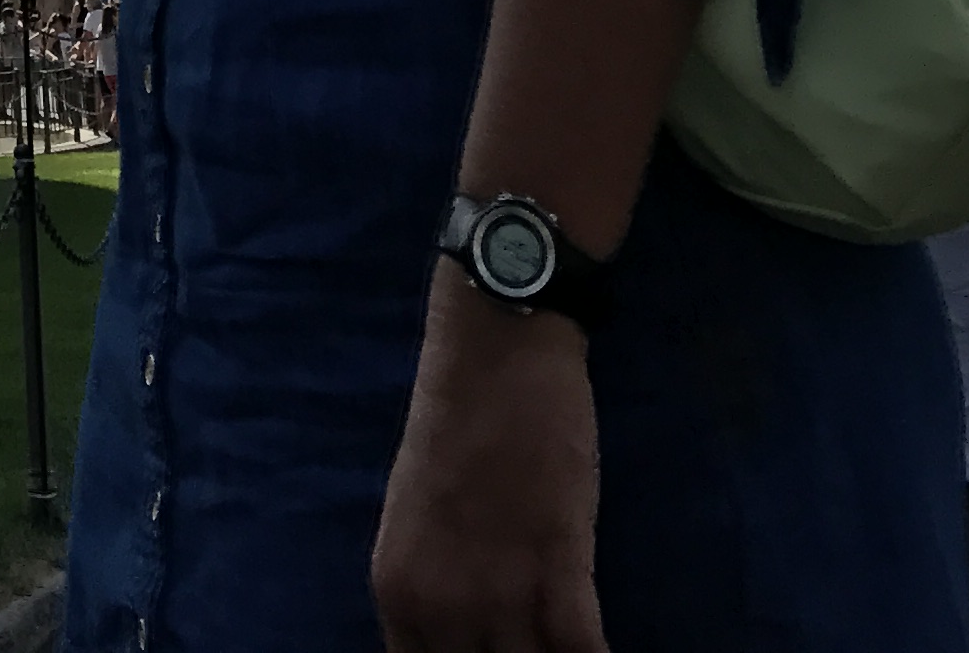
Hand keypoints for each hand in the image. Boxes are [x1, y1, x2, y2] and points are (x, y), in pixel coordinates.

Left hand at [370, 278, 604, 651]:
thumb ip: (435, 591)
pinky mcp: (560, 565)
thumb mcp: (418, 520)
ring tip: (570, 651)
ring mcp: (500, 590)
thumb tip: (460, 643)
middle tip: (535, 652)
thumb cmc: (456, 423)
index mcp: (398, 591)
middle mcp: (440, 606)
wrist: (495, 346)